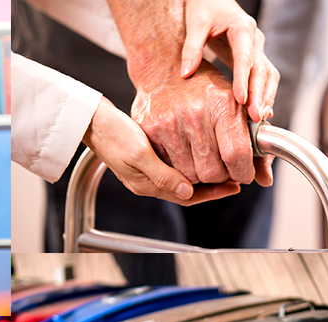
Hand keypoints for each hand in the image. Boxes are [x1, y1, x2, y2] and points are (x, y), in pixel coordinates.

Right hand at [84, 97, 241, 204]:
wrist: (90, 119)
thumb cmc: (111, 133)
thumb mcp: (138, 154)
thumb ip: (162, 174)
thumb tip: (187, 192)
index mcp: (147, 184)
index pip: (188, 197)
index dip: (213, 193)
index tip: (235, 185)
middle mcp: (149, 180)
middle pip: (189, 190)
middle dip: (213, 184)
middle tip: (237, 174)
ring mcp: (147, 169)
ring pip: (184, 177)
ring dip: (204, 173)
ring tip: (225, 163)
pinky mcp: (146, 157)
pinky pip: (175, 165)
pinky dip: (191, 161)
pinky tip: (202, 151)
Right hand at [131, 60, 272, 187]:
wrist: (164, 70)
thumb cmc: (204, 89)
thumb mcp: (235, 104)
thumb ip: (254, 142)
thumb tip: (265, 180)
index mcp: (222, 104)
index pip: (237, 154)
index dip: (243, 172)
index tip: (244, 174)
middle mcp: (195, 114)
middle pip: (212, 172)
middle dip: (222, 177)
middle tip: (222, 167)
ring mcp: (170, 124)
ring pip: (190, 175)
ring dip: (200, 176)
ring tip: (202, 160)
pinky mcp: (150, 131)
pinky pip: (169, 168)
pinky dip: (179, 170)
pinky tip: (184, 156)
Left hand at [180, 0, 279, 121]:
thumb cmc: (204, 7)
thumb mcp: (195, 23)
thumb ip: (191, 47)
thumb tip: (185, 74)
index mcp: (242, 29)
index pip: (245, 58)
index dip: (244, 80)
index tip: (241, 100)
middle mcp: (254, 40)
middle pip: (262, 70)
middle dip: (260, 95)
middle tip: (256, 117)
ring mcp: (256, 49)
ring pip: (268, 75)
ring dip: (266, 96)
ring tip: (261, 119)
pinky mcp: (252, 58)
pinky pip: (263, 77)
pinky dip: (263, 94)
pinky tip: (259, 111)